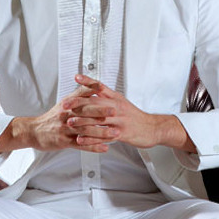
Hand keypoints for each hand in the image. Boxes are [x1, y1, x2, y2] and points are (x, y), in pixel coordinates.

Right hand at [0, 81, 117, 153]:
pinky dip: (93, 147)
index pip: (81, 95)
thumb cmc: (52, 117)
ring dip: (102, 132)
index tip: (106, 91)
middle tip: (116, 111)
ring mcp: (65, 129)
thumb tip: (94, 86)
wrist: (34, 131)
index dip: (93, 92)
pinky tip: (104, 148)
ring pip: (85, 130)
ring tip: (115, 133)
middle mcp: (66, 115)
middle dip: (101, 112)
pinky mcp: (64, 142)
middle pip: (85, 112)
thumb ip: (79, 95)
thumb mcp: (64, 103)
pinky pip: (81, 145)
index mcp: (68, 104)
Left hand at [63, 75, 194, 150]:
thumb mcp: (122, 102)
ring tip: (70, 123)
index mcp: (116, 99)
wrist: (153, 128)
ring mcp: (119, 121)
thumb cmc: (135, 117)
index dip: (88, 82)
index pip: (101, 87)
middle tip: (65, 105)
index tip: (76, 78)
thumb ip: (108, 96)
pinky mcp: (121, 134)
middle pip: (96, 103)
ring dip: (82, 122)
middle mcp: (117, 108)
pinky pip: (103, 136)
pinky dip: (91, 139)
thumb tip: (94, 89)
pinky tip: (81, 140)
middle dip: (79, 104)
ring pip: (98, 120)